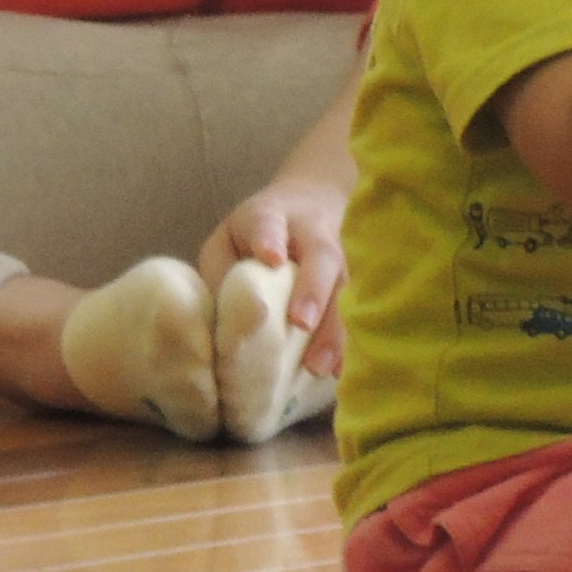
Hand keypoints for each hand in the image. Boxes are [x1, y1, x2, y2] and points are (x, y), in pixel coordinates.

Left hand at [197, 175, 346, 377]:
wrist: (314, 199)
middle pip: (321, 258)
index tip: (270, 258)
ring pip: (344, 288)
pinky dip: (346, 342)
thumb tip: (216, 324)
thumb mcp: (228, 238)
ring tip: (320, 366)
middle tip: (301, 323)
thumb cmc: (255, 232)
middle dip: (313, 290)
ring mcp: (341, 257)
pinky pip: (355, 311)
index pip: (269, 224)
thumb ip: (222, 271)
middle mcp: (313, 234)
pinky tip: (339, 371)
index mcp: (271, 217)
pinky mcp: (354, 282)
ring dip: (333, 328)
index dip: (270, 239)